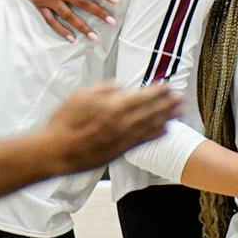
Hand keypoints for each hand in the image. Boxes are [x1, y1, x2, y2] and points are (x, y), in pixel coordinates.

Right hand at [0, 0, 118, 41]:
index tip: (115, 0)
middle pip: (81, 2)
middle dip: (97, 12)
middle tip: (111, 21)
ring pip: (67, 15)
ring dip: (81, 26)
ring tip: (94, 36)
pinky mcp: (39, 5)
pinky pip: (51, 20)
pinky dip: (61, 30)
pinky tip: (72, 38)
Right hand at [45, 82, 176, 169]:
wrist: (56, 151)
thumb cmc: (64, 121)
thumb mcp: (81, 96)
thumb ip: (104, 89)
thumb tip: (120, 87)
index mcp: (114, 107)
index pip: (143, 96)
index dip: (158, 90)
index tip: (169, 85)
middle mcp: (123, 124)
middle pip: (152, 111)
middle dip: (168, 103)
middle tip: (182, 97)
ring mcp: (123, 139)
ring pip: (151, 127)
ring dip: (167, 118)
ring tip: (179, 112)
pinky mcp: (120, 152)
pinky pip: (143, 142)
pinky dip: (156, 135)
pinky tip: (165, 130)